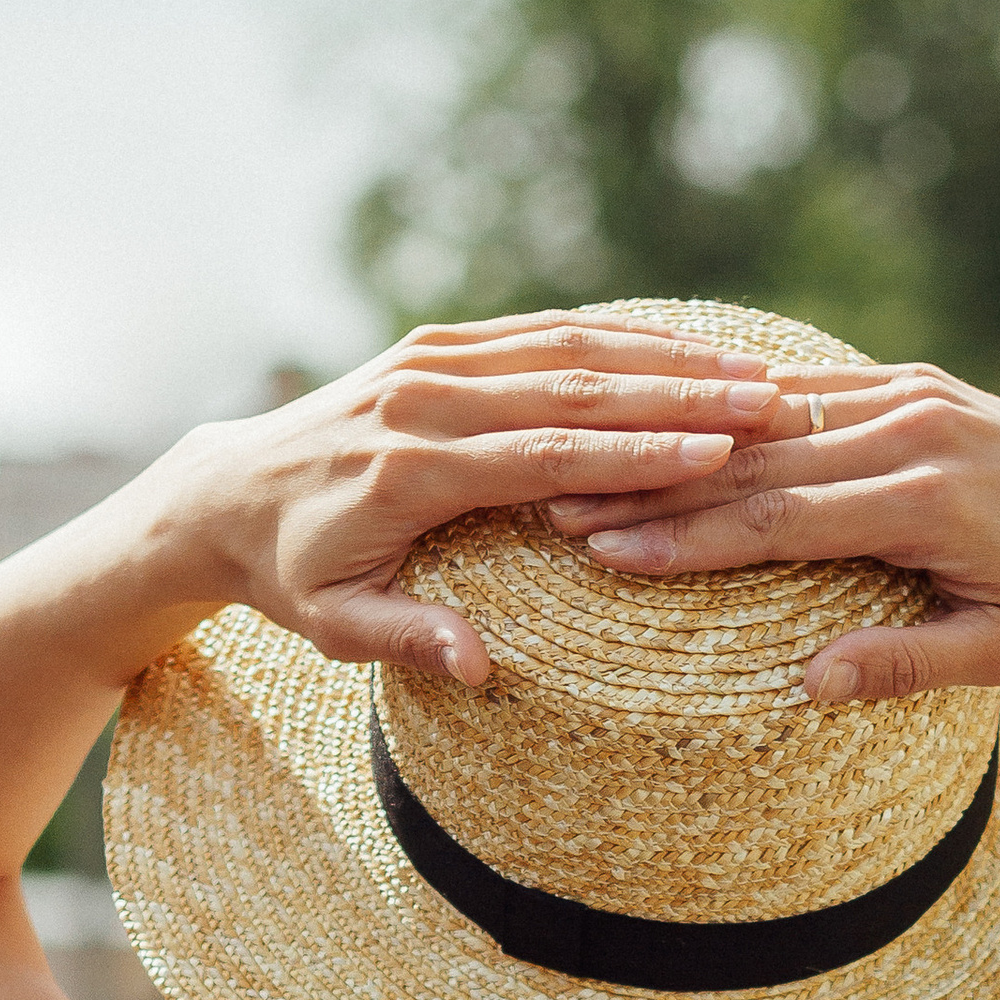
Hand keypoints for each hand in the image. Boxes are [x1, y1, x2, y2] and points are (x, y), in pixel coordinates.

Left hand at [187, 315, 789, 685]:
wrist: (225, 494)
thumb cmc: (289, 574)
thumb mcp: (334, 626)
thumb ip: (407, 639)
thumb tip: (482, 667)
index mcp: (410, 470)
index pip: (547, 454)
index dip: (639, 452)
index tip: (723, 452)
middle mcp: (423, 399)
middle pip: (573, 388)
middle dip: (680, 393)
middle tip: (773, 402)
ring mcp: (429, 360)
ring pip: (566, 347)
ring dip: (665, 357)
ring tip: (755, 370)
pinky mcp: (435, 345)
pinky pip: (538, 332)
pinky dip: (616, 337)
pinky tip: (685, 347)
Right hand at [542, 364, 999, 701]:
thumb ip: (904, 666)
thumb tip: (805, 688)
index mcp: (930, 503)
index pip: (779, 519)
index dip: (686, 538)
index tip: (604, 552)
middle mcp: (916, 433)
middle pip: (756, 462)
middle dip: (654, 486)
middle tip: (558, 501)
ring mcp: (915, 395)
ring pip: (772, 421)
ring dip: (680, 446)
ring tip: (594, 466)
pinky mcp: (915, 381)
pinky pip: (808, 391)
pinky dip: (737, 412)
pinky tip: (668, 423)